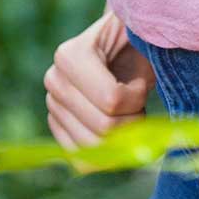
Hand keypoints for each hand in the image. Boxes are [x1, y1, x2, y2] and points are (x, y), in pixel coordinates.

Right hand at [45, 9, 154, 149]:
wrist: (124, 44)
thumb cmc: (138, 39)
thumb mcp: (145, 37)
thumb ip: (145, 48)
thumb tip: (137, 84)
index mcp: (70, 55)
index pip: (112, 100)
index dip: (137, 98)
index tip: (141, 81)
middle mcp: (54, 81)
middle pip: (103, 127)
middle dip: (133, 119)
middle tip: (138, 100)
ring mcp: (53, 106)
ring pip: (94, 147)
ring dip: (122, 136)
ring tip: (126, 110)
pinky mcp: (58, 127)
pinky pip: (82, 161)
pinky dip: (109, 154)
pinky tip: (117, 128)